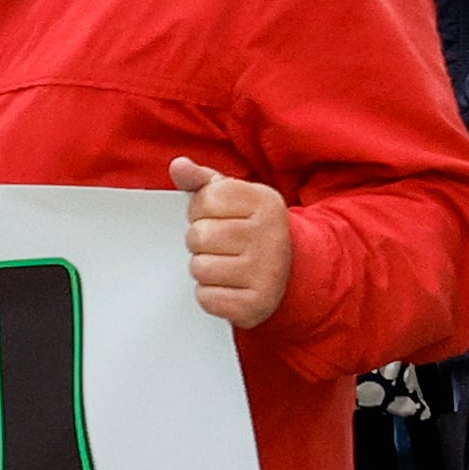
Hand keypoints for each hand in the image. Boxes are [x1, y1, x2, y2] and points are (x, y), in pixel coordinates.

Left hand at [177, 156, 293, 328]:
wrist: (290, 272)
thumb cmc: (249, 230)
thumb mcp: (232, 199)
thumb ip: (202, 180)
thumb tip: (178, 165)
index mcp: (265, 201)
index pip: (202, 200)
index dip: (200, 211)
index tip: (219, 218)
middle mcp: (272, 235)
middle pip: (198, 236)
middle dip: (201, 242)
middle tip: (223, 246)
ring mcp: (268, 271)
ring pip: (199, 268)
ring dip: (204, 270)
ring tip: (227, 266)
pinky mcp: (258, 304)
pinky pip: (207, 298)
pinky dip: (211, 296)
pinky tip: (230, 288)